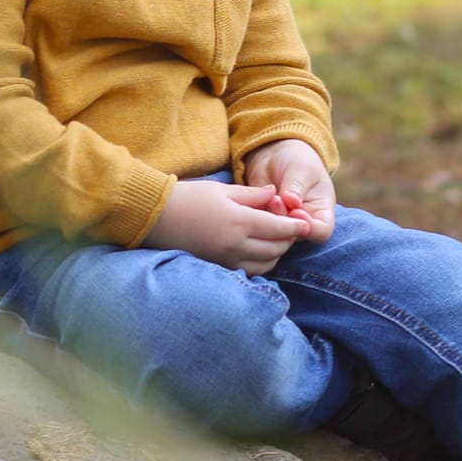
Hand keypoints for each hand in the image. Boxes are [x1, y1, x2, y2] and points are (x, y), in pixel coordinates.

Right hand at [141, 178, 312, 274]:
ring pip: (264, 265)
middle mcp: (235, 245)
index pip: (277, 229)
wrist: (156, 217)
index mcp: (239, 222)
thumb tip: (275, 195)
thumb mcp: (223, 190)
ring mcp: (225, 259)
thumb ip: (253, 195)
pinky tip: (260, 251)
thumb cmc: (190, 197)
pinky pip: (248, 270)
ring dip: (276, 254)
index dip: (294, 227)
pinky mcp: (217, 267)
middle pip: (274, 249)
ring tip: (277, 240)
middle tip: (292, 229)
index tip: (305, 224)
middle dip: (288, 240)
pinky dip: (260, 263)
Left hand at [242, 138, 336, 243]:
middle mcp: (303, 224)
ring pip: (275, 234)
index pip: (321, 232)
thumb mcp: (302, 169)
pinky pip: (258, 227)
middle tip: (276, 200)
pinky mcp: (264, 222)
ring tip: (269, 197)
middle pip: (295, 235)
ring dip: (269, 218)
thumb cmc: (298, 161)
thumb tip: (292, 202)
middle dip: (284, 220)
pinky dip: (256, 215)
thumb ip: (297, 186)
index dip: (309, 227)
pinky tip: (256, 199)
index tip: (296, 211)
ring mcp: (283, 225)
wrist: (276, 155)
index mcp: (321, 213)